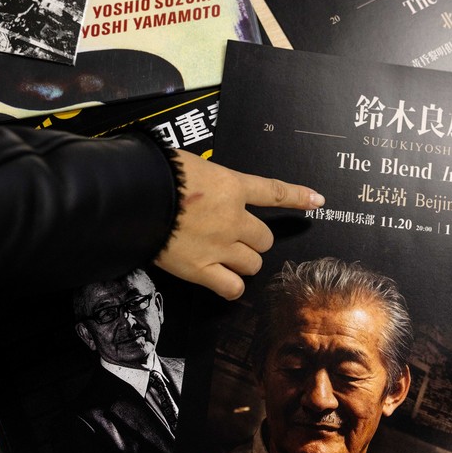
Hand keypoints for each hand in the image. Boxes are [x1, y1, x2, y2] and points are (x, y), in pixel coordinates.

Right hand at [155, 150, 323, 299]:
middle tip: (236, 239)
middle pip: (264, 240)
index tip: (317, 201)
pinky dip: (231, 286)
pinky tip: (225, 282)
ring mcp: (219, 246)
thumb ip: (209, 182)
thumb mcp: (190, 165)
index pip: (274, 192)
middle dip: (254, 241)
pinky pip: (231, 287)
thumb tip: (207, 190)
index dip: (298, 197)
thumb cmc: (158, 175)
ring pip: (252, 264)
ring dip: (244, 263)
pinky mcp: (200, 269)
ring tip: (226, 259)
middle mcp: (233, 218)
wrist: (134, 197)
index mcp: (231, 187)